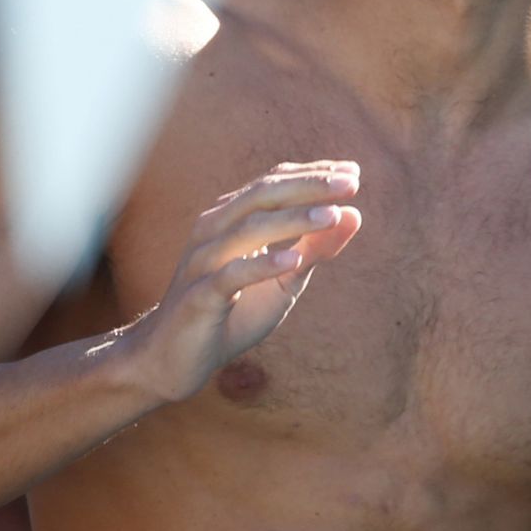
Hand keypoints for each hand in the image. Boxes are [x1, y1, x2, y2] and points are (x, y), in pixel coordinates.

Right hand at [128, 161, 363, 401]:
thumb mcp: (285, 280)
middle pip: (262, 195)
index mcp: (231, 219)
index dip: (312, 175)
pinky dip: (261, 265)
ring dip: (292, 220)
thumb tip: (354, 214)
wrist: (176, 358)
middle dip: (308, 186)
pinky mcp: (198, 297)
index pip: (273, 183)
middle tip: (350, 183)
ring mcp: (203, 261)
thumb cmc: (234, 313)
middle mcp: (214, 230)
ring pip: (247, 229)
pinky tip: (292, 260)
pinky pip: (230, 275)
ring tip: (331, 214)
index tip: (354, 172)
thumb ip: (315, 248)